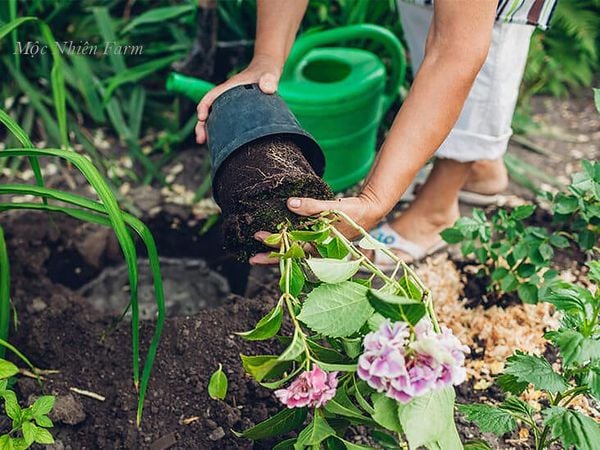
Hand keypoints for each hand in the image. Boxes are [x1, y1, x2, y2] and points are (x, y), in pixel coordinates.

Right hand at [195, 54, 281, 143]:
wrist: (268, 70)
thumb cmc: (267, 71)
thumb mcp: (269, 74)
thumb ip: (270, 79)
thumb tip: (268, 88)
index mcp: (230, 87)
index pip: (212, 96)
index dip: (204, 106)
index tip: (202, 117)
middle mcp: (227, 96)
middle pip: (209, 110)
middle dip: (202, 124)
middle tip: (200, 139)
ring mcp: (231, 104)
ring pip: (215, 118)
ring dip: (208, 130)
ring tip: (204, 143)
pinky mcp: (237, 112)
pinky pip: (225, 122)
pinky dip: (220, 132)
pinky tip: (222, 144)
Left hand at [249, 193, 384, 264]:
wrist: (368, 213)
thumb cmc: (353, 212)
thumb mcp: (333, 208)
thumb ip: (312, 206)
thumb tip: (289, 204)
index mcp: (322, 246)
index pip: (294, 249)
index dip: (275, 246)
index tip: (259, 238)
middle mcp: (319, 250)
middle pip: (292, 257)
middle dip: (272, 257)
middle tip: (252, 258)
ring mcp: (319, 248)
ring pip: (295, 255)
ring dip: (278, 254)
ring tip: (258, 256)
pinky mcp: (319, 243)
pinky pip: (300, 248)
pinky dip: (287, 247)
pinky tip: (276, 245)